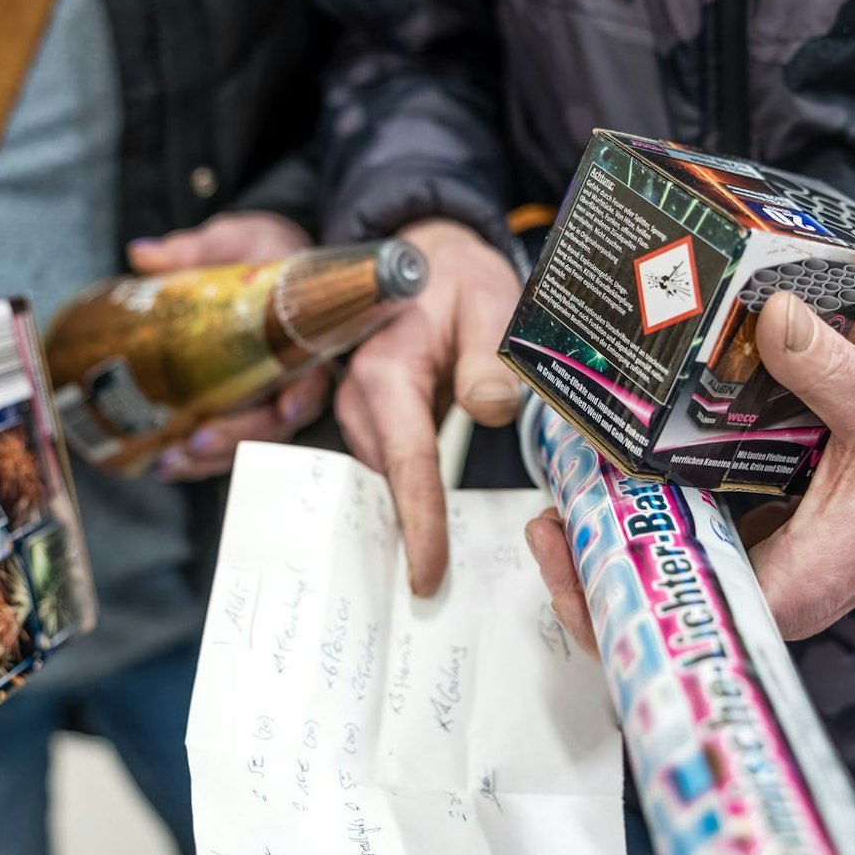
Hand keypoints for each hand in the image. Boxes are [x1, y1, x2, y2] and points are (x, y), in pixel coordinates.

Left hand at [127, 212, 331, 479]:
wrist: (266, 262)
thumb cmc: (261, 252)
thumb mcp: (235, 241)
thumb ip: (194, 249)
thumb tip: (142, 255)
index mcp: (304, 336)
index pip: (315, 373)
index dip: (303, 394)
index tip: (287, 408)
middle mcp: (292, 376)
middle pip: (276, 421)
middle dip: (239, 437)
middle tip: (199, 441)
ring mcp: (266, 397)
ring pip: (249, 440)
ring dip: (212, 459)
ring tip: (170, 461)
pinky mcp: (241, 407)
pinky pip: (227, 441)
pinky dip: (198, 459)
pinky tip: (164, 463)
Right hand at [337, 219, 523, 595]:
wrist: (426, 259)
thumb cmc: (457, 279)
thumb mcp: (488, 302)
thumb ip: (491, 356)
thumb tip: (493, 409)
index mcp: (387, 372)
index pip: (407, 462)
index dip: (419, 523)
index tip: (427, 575)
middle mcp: (361, 400)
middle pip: (390, 482)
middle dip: (412, 535)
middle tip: (442, 595)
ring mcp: (362, 415)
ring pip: (389, 480)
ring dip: (412, 518)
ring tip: (440, 570)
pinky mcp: (374, 424)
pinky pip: (393, 469)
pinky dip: (412, 497)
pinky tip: (434, 532)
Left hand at [527, 288, 854, 646]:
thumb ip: (828, 364)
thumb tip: (772, 315)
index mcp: (797, 585)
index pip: (683, 620)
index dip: (609, 600)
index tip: (561, 548)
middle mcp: (774, 590)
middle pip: (662, 604)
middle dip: (595, 566)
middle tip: (547, 511)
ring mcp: (769, 567)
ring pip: (673, 572)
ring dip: (620, 536)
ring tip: (568, 487)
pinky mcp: (769, 539)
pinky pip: (697, 539)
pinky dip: (658, 511)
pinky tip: (623, 469)